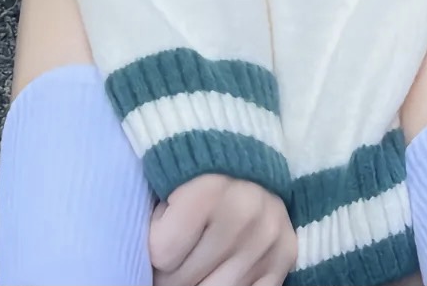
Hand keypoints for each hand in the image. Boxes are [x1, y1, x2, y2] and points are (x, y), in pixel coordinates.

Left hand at [149, 173, 296, 285]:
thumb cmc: (194, 173)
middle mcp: (245, 214)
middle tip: (178, 250)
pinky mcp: (286, 255)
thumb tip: (139, 268)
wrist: (244, 153)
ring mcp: (268, 239)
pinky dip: (228, 284)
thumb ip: (156, 219)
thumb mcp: (169, 182)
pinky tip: (222, 266)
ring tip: (198, 258)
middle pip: (184, 281)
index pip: (162, 254)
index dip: (156, 243)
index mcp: (210, 190)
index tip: (165, 222)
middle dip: (173, 272)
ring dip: (199, 281)